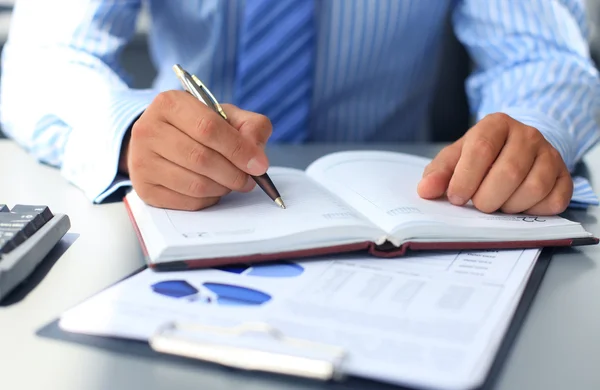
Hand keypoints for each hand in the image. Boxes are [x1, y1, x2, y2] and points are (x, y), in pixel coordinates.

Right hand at [119, 90, 271, 209]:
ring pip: (195, 184)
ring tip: (231, 182)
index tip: (259, 165)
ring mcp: (142, 160)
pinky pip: (187, 201)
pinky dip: (208, 199)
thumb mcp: (226, 116)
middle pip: (201, 158)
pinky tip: (212, 189)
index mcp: (170, 103)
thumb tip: (257, 158)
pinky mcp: (144, 188)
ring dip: (222, 188)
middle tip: (249, 180)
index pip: (208, 128)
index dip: (238, 149)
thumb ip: (251, 127)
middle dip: (234, 174)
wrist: (162, 140)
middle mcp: (148, 129)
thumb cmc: (199, 127)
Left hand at [417, 113, 572, 214]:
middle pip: (508, 172)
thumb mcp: (456, 157)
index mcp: (496, 124)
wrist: (517, 149)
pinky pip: (554, 201)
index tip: (455, 197)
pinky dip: (533, 211)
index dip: (465, 179)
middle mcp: (527, 134)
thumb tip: (425, 190)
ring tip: (498, 203)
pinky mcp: (565, 176)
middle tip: (478, 204)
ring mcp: (550, 154)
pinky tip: (519, 204)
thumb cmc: (482, 155)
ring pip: (533, 188)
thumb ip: (438, 173)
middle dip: (487, 198)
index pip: (481, 149)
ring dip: (509, 206)